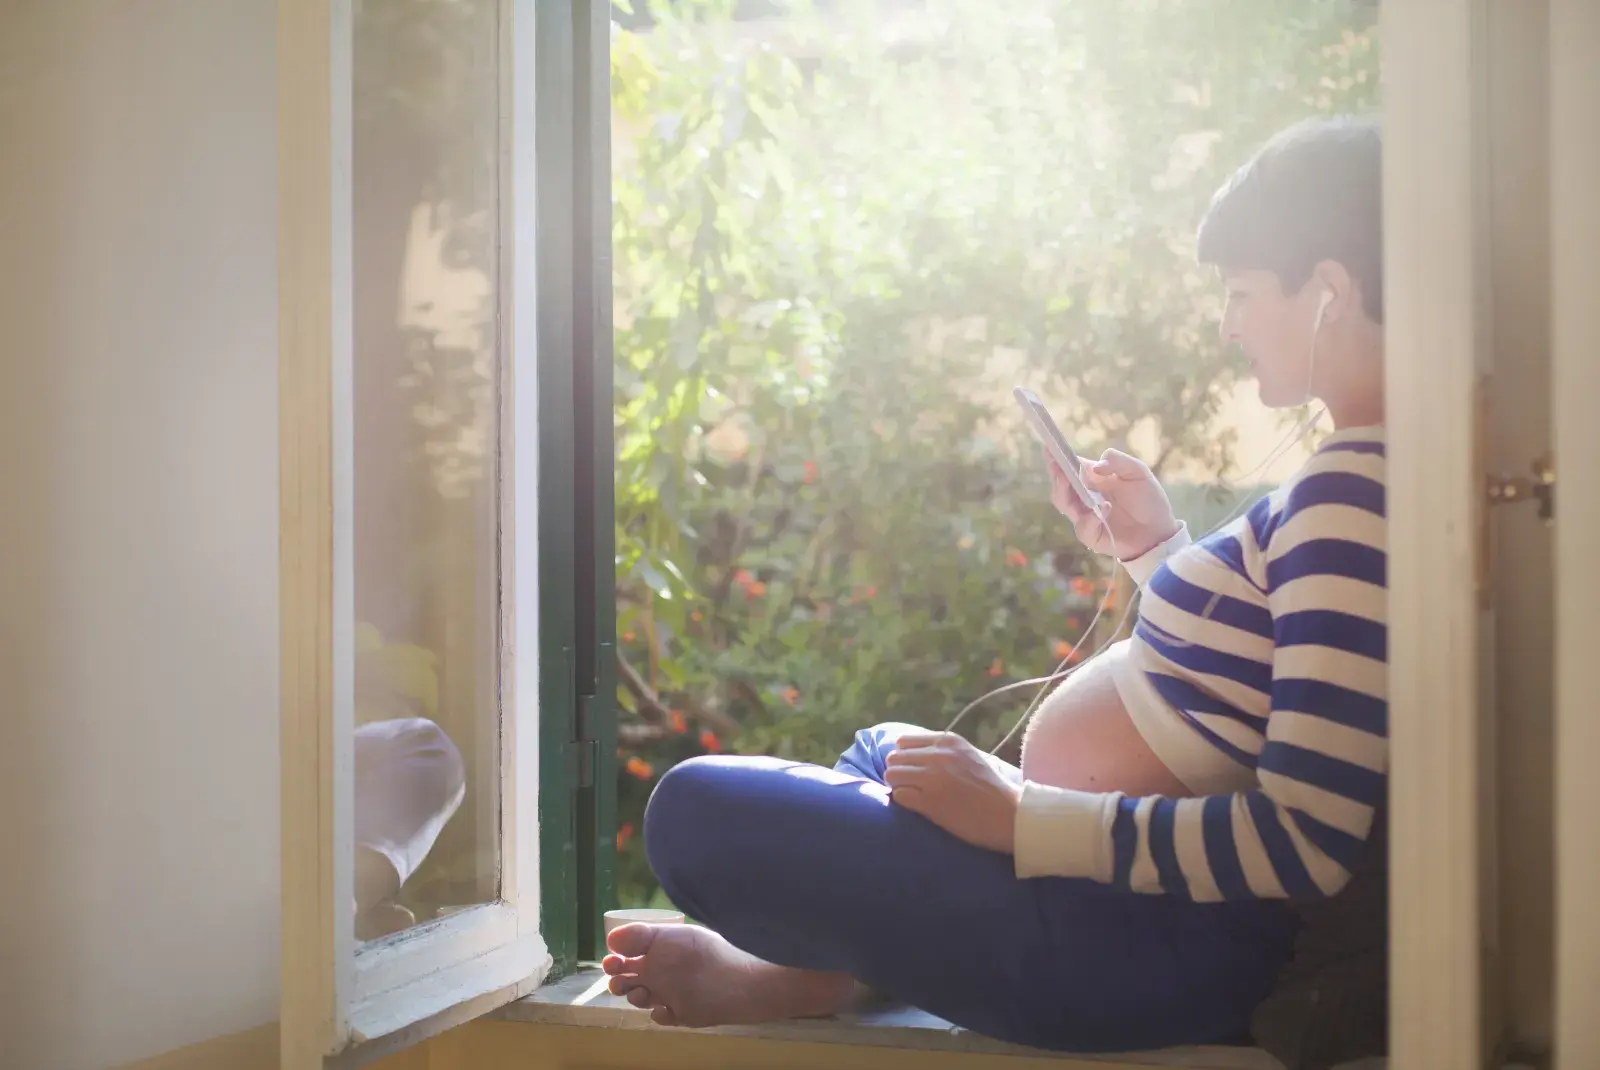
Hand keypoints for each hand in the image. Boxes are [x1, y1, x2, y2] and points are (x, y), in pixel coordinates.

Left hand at [883, 732, 1020, 853]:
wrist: (1009, 814)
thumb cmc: (991, 788)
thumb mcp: (969, 756)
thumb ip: (944, 750)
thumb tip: (914, 753)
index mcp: (948, 741)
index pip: (904, 741)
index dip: (904, 757)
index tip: (911, 769)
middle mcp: (938, 756)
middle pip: (894, 758)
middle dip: (897, 772)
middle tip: (908, 785)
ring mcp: (932, 778)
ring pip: (892, 775)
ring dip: (898, 786)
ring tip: (912, 795)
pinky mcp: (930, 801)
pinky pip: (899, 795)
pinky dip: (903, 801)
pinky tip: (916, 806)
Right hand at [1047, 446, 1179, 561]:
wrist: (1159, 530)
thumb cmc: (1149, 499)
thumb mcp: (1138, 472)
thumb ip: (1118, 461)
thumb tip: (1094, 466)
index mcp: (1093, 479)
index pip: (1070, 466)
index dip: (1057, 458)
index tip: (1048, 447)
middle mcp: (1085, 496)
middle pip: (1061, 485)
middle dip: (1056, 474)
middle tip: (1056, 465)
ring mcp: (1085, 516)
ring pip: (1063, 504)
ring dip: (1064, 492)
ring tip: (1069, 481)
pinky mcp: (1092, 535)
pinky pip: (1082, 527)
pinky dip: (1090, 519)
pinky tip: (1105, 509)